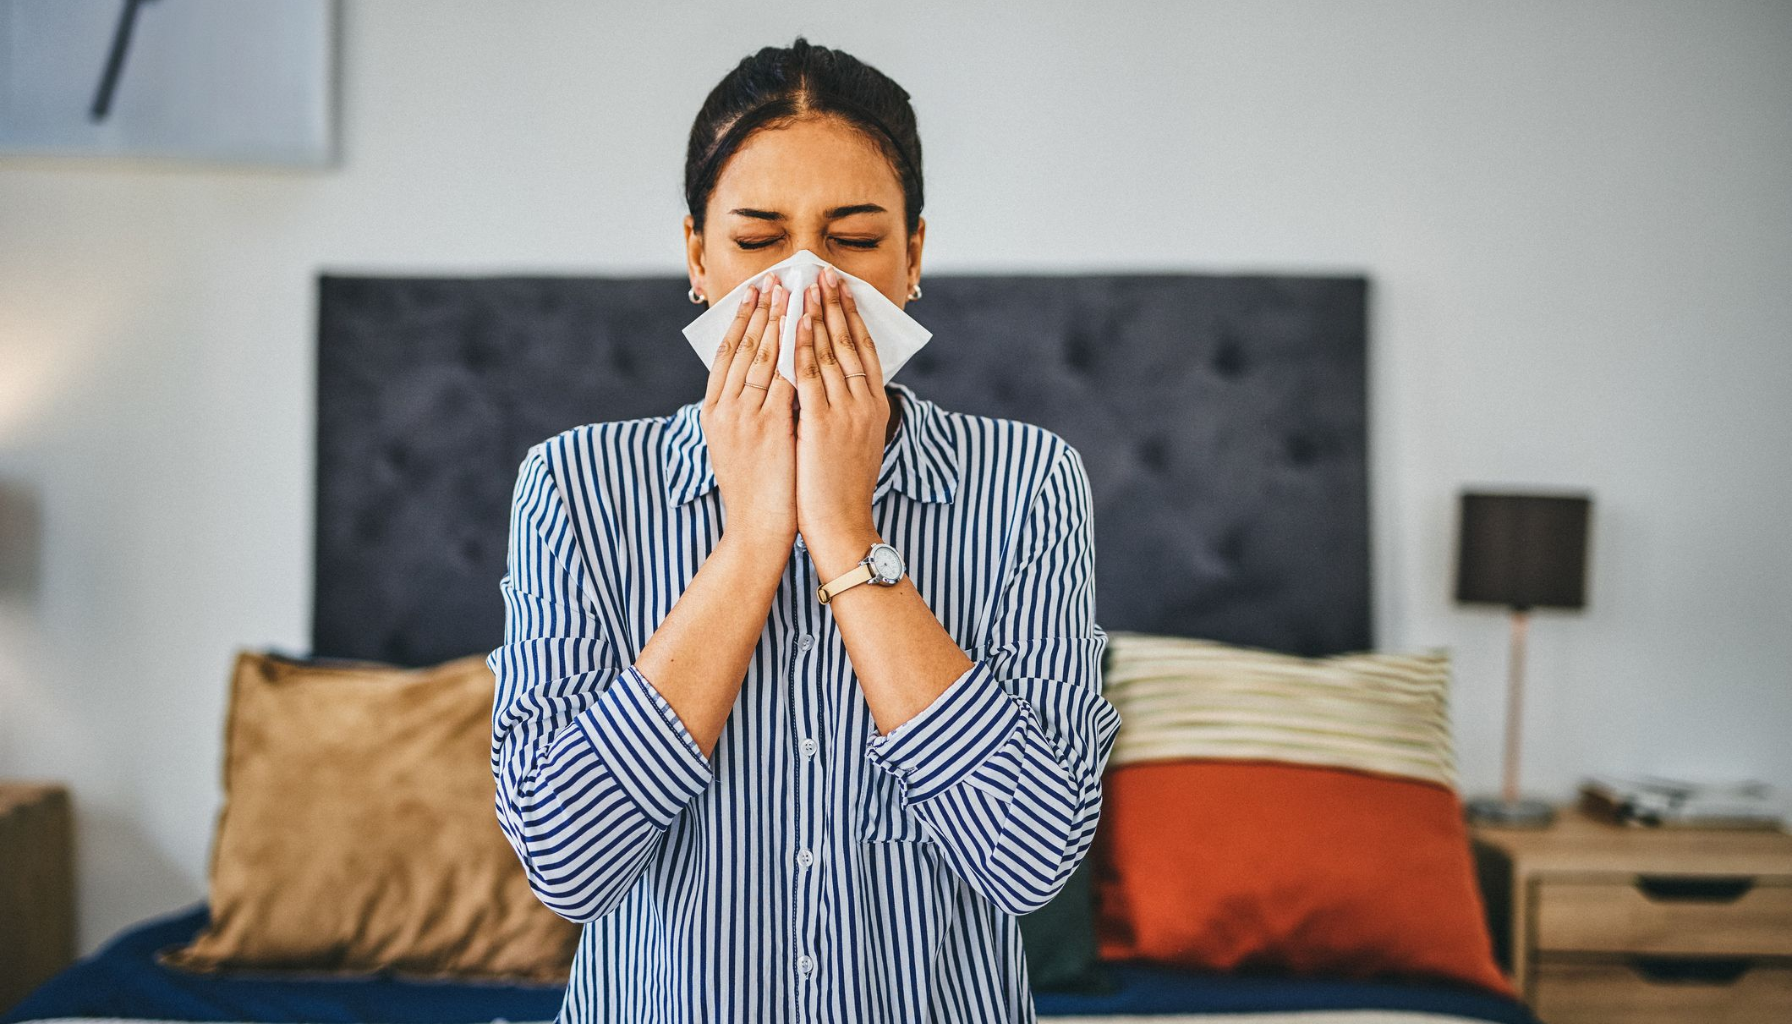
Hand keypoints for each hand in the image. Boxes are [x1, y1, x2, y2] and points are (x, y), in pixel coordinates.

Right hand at [702, 276, 796, 543]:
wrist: (756, 529)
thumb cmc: (755, 490)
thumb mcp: (737, 444)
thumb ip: (745, 410)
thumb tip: (762, 379)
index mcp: (713, 411)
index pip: (727, 352)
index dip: (742, 319)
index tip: (755, 291)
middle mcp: (725, 409)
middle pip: (744, 346)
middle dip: (761, 309)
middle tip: (775, 277)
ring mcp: (745, 417)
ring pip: (762, 356)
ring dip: (778, 320)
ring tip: (792, 290)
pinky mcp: (769, 428)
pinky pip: (783, 379)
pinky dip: (793, 351)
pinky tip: (805, 329)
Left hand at [793, 265, 887, 550]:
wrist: (842, 526)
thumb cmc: (842, 490)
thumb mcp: (854, 444)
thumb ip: (847, 412)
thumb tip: (832, 385)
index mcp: (875, 407)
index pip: (864, 350)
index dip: (852, 316)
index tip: (840, 289)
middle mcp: (865, 404)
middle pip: (849, 342)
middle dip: (835, 305)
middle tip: (822, 273)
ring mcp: (846, 413)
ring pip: (829, 353)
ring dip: (815, 316)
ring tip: (804, 286)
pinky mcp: (822, 425)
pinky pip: (808, 376)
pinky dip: (799, 347)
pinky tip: (790, 325)